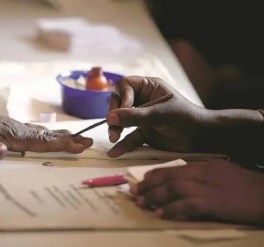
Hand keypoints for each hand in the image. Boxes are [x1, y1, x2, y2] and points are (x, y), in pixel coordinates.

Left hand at [0, 93, 92, 159]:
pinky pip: (35, 130)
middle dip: (69, 139)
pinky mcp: (9, 124)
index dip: (65, 144)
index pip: (45, 142)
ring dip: (60, 135)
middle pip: (49, 135)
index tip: (82, 145)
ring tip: (75, 136)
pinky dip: (47, 133)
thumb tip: (4, 153)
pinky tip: (46, 134)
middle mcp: (19, 130)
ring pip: (43, 132)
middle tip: (88, 140)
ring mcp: (15, 126)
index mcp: (15, 136)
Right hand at [106, 76, 208, 156]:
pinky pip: (129, 138)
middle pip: (119, 103)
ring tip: (113, 139)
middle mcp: (143, 100)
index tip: (123, 110)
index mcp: (149, 87)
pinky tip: (116, 152)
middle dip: (114, 115)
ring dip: (115, 130)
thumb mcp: (160, 114)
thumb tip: (109, 118)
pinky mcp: (144, 133)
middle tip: (113, 127)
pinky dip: (123, 145)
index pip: (125, 86)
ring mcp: (142, 117)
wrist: (202, 139)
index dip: (121, 97)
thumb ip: (135, 116)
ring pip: (121, 121)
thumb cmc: (185, 118)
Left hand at [133, 160, 263, 224]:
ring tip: (141, 203)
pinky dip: (171, 209)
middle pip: (170, 177)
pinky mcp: (214, 202)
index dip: (156, 174)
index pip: (175, 168)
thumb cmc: (248, 186)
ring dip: (154, 196)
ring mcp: (208, 187)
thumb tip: (182, 182)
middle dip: (149, 185)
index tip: (143, 180)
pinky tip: (159, 213)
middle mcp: (203, 173)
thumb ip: (203, 176)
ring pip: (173, 189)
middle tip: (135, 193)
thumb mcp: (223, 173)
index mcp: (205, 165)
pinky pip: (187, 205)